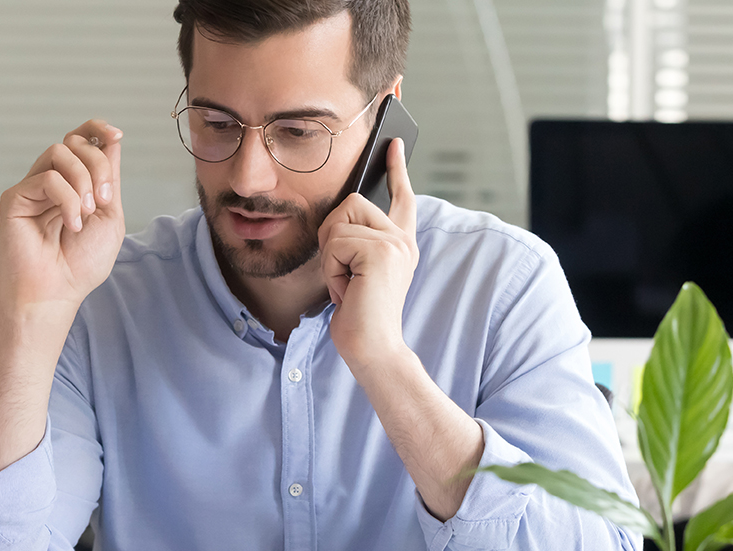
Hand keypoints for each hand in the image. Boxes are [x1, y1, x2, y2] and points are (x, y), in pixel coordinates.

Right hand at [0, 120, 125, 309]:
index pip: (81, 141)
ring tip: (87, 214)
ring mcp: (32, 188)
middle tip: (103, 200)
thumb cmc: (81, 263)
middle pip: (75, 142)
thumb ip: (109, 179)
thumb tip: (112, 141)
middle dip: (98, 165)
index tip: (116, 135)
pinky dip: (68, 199)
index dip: (97, 129)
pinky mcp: (15, 197)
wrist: (56, 292)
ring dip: (83, 180)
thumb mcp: (109, 217)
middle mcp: (51, 182)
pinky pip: (47, 177)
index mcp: (74, 184)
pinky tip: (71, 224)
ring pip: (60, 152)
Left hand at [318, 138, 419, 375]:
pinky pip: (335, 243)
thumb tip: (340, 215)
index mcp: (400, 243)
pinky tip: (348, 291)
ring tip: (348, 285)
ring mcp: (395, 244)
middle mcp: (402, 240)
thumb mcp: (357, 271)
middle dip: (332, 237)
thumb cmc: (359, 316)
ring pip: (338, 222)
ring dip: (331, 257)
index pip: (401, 197)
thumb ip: (357, 242)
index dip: (396, 169)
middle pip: (351, 203)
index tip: (392, 143)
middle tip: (343, 274)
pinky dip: (332, 270)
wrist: (372, 347)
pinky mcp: (381, 252)